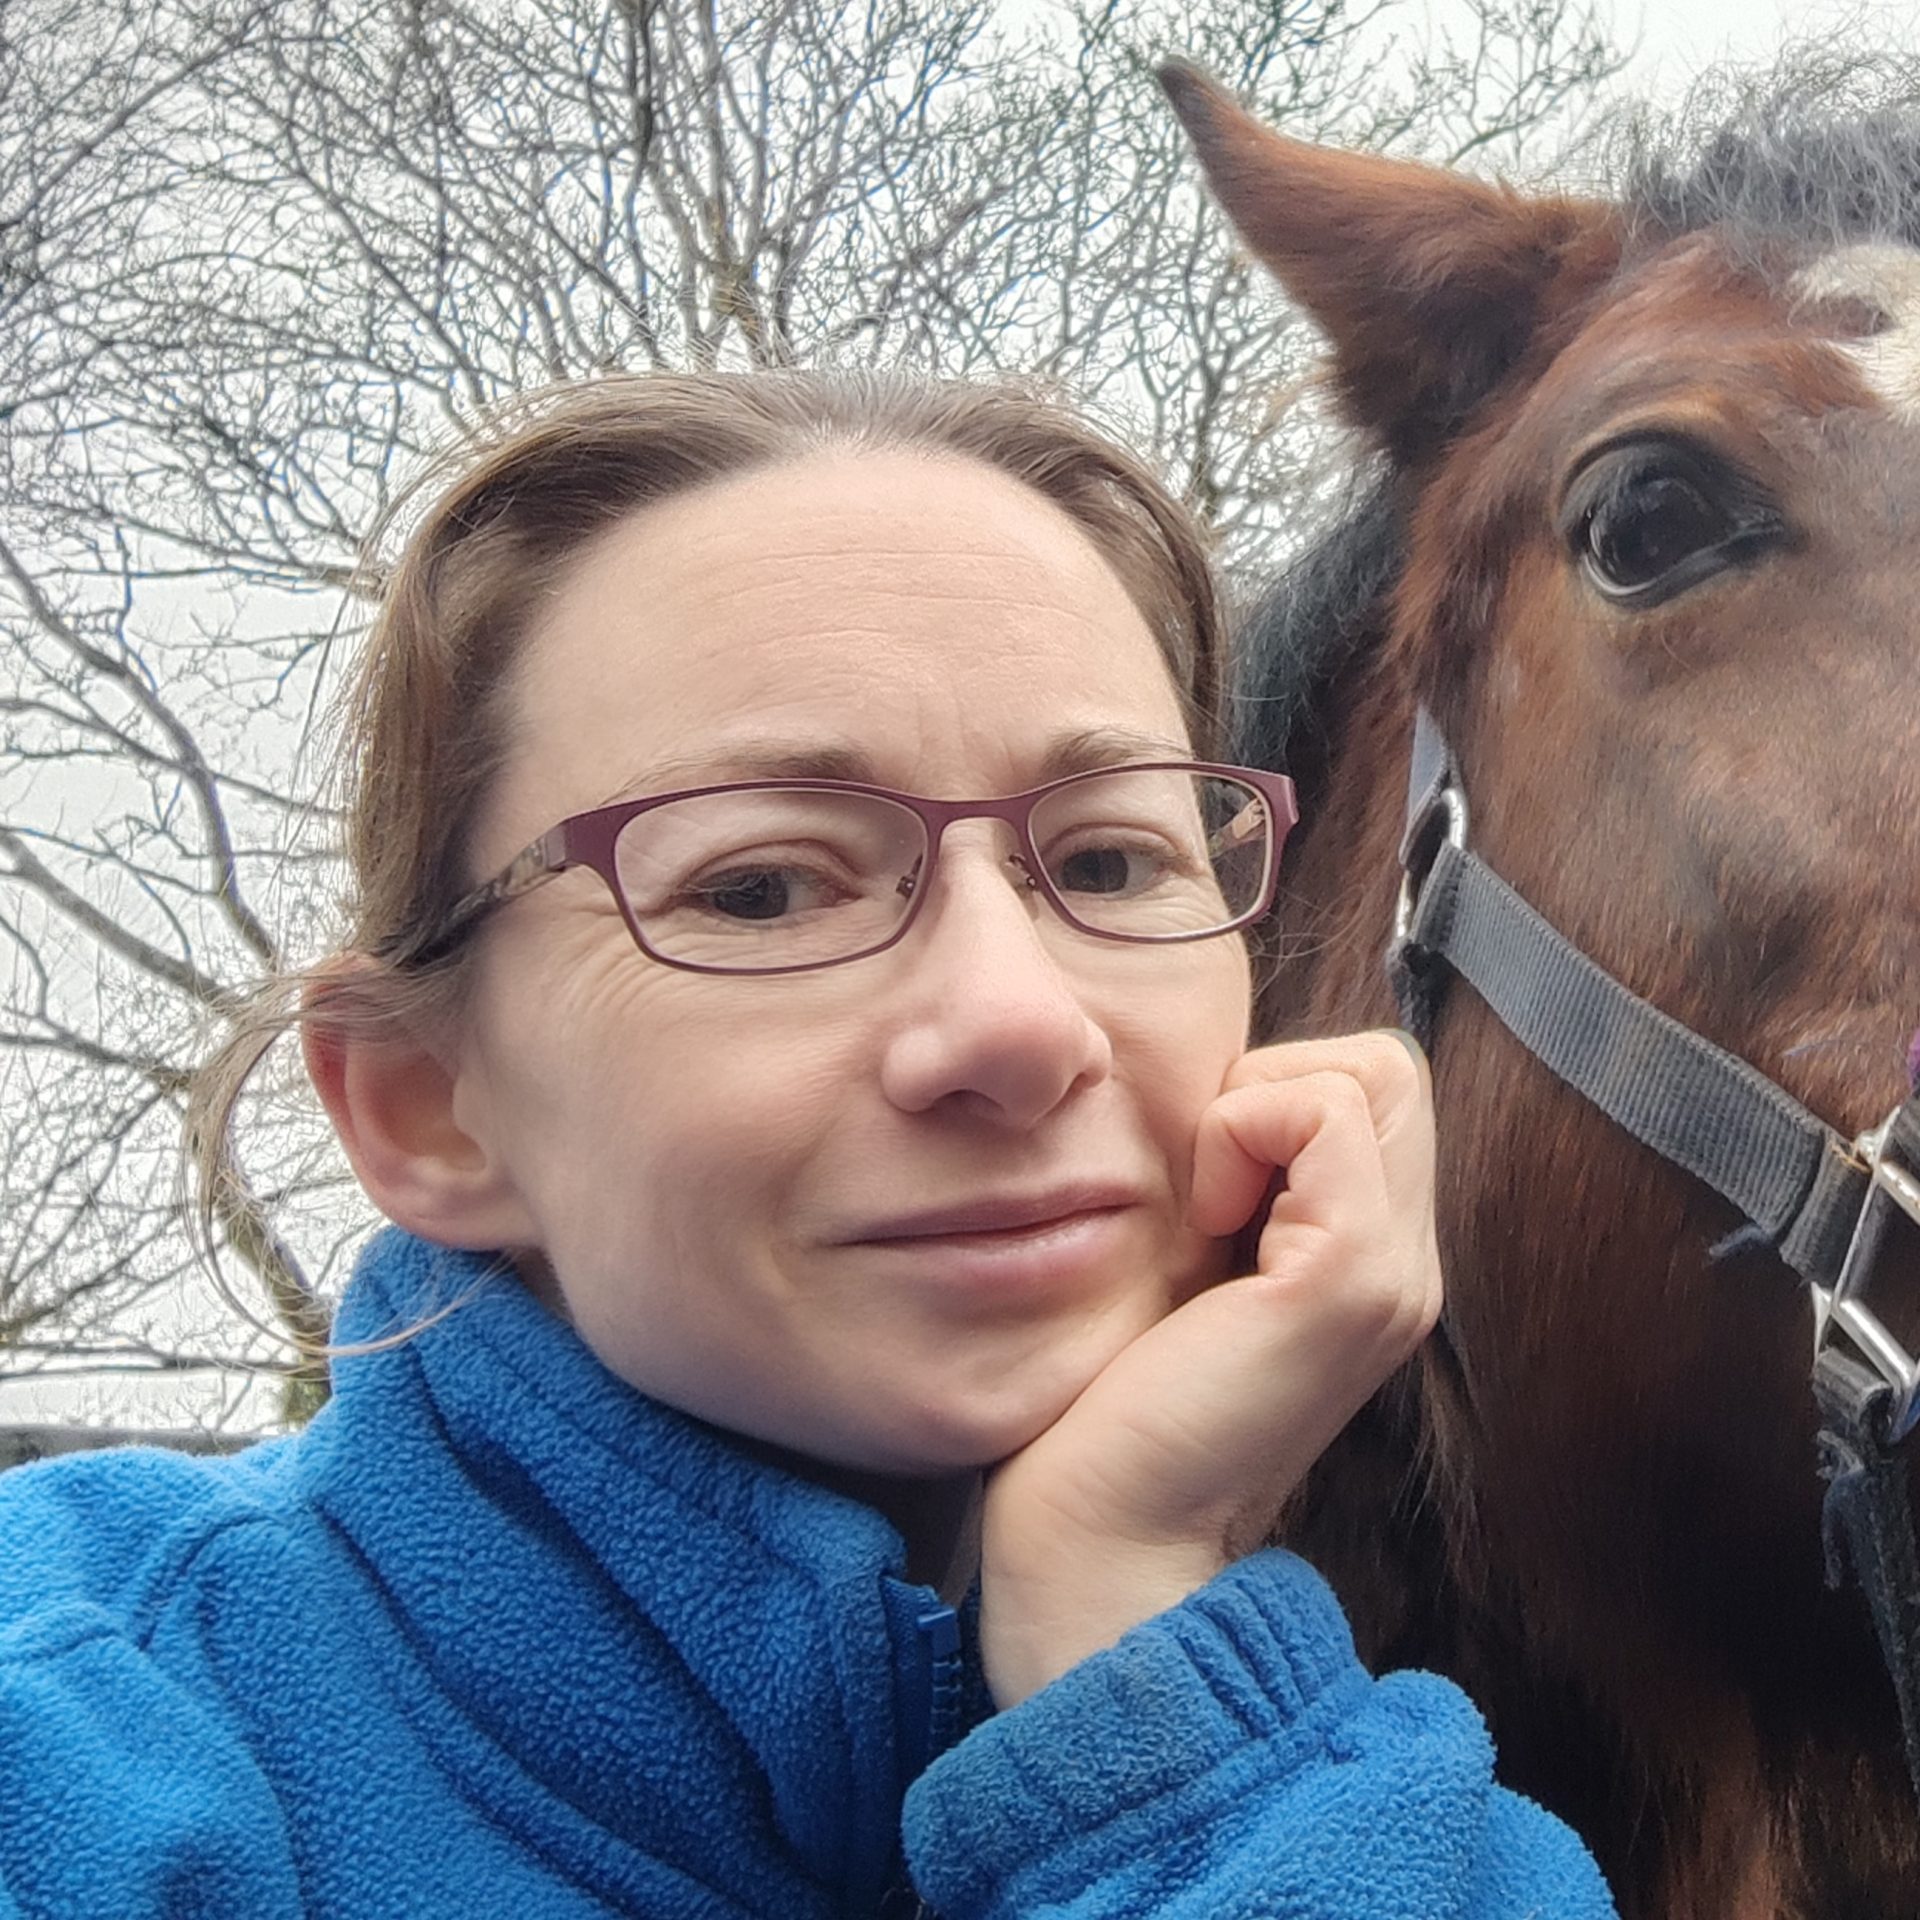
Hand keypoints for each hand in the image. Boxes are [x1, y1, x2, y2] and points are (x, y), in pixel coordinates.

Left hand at [979, 1031, 1440, 1705]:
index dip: (1278, 1097)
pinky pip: (1326, 1117)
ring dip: (1261, 1108)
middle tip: (1210, 1187)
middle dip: (1280, 1085)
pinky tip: (1207, 1227)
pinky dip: (1247, 1132)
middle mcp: (1407, 1268)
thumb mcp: (1192, 1273)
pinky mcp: (1349, 1282)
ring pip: (1374, 1075)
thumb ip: (1237, 1196)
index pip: (1376, 1088)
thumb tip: (1224, 1101)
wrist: (1107, 1545)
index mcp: (1369, 1263)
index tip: (1205, 1192)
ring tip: (1210, 1212)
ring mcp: (1392, 1276)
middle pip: (1389, 1069)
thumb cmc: (1114, 1409)